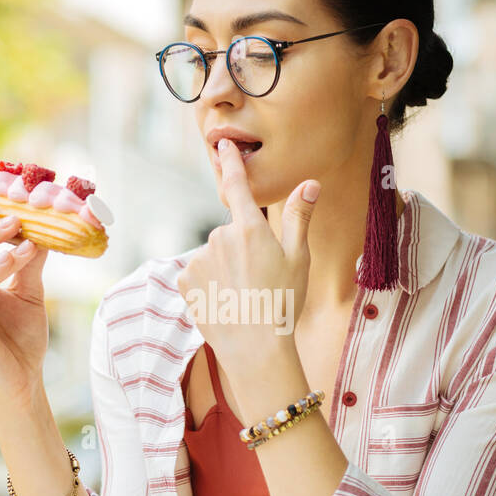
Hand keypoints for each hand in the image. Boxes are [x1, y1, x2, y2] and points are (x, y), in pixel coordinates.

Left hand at [177, 137, 320, 368]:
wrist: (256, 350)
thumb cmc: (284, 304)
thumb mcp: (299, 260)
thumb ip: (299, 218)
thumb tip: (310, 184)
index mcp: (249, 230)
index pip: (238, 186)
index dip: (231, 163)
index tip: (222, 145)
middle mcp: (219, 239)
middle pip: (230, 233)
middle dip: (241, 249)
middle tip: (260, 278)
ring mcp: (199, 260)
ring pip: (214, 255)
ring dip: (225, 268)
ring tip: (244, 295)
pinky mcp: (185, 282)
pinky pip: (198, 274)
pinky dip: (208, 284)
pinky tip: (225, 301)